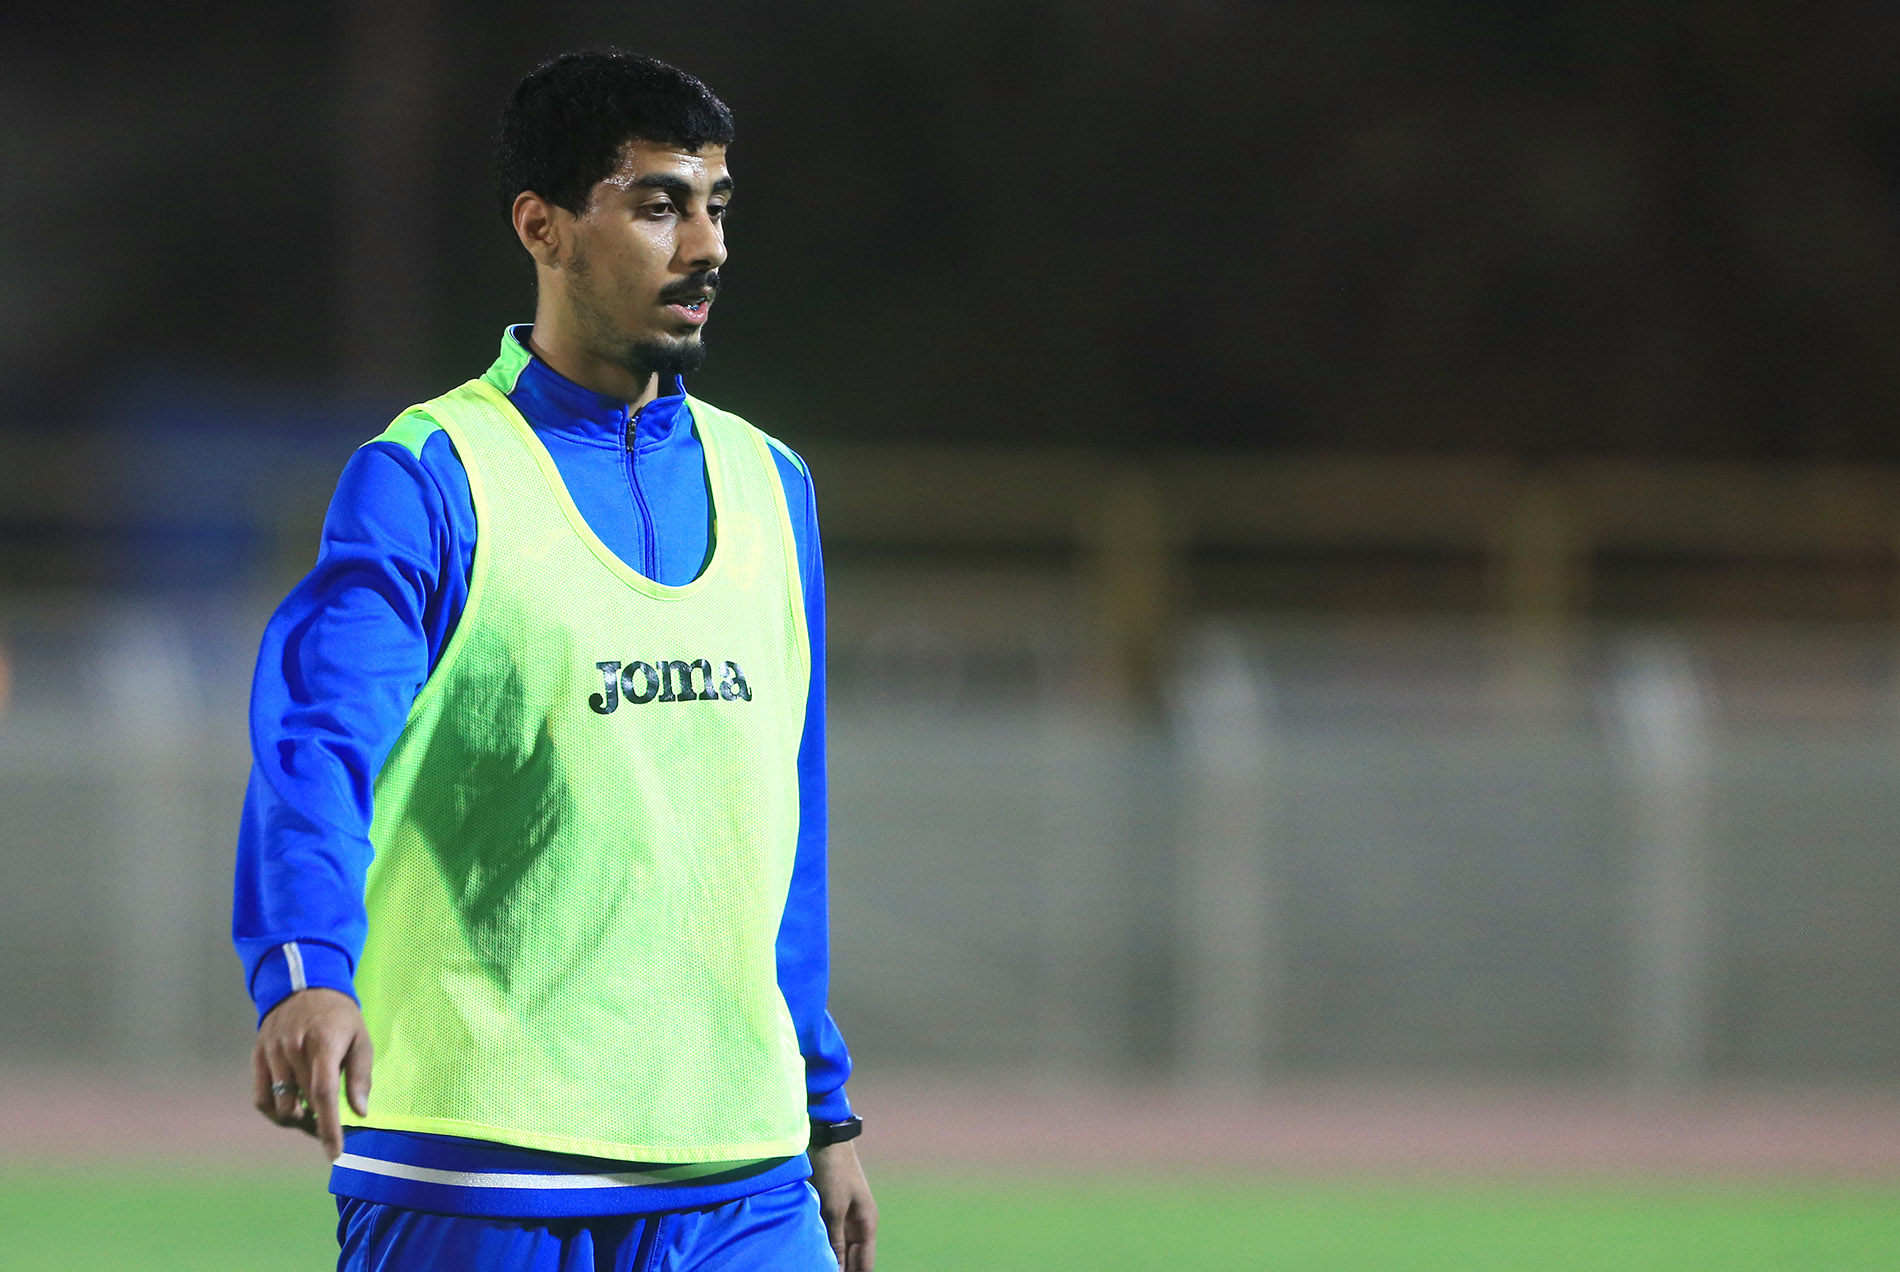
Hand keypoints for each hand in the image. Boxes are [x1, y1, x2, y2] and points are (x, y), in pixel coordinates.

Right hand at [251, 987, 371, 1161]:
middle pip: (303, 1104)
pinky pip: (260, 1098)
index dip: (329, 1127)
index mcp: (323, 1044)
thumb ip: (361, 1076)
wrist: (303, 985)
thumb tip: (360, 1113)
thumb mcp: (361, 1039)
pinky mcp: (258, 1057)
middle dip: (318, 1123)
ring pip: (280, 1106)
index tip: (335, 1153)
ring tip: (311, 1115)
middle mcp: (294, 1050)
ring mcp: (272, 1054)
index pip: (324, 1094)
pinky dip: (274, 1111)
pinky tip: (290, 1108)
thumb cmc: (340, 1017)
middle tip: (331, 1125)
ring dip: (297, 1119)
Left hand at [810, 1140, 876, 1270]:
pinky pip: (826, 1236)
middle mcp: (857, 1224)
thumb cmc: (834, 1170)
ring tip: (813, 1266)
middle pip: (852, 1259)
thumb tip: (838, 1270)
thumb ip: (836, 1241)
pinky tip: (811, 1255)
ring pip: (838, 1249)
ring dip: (830, 1259)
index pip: (865, 1265)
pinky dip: (820, 1245)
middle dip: (842, 1269)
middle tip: (820, 1271)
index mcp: (867, 1224)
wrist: (825, 1138)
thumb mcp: (834, 1208)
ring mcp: (842, 1217)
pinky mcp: (828, 1210)